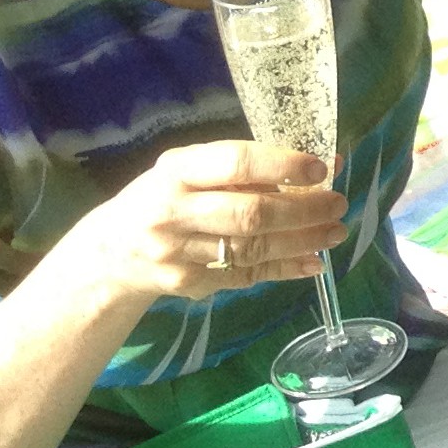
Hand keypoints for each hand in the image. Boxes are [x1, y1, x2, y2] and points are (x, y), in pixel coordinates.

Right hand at [75, 141, 344, 302]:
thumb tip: (319, 165)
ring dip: (301, 242)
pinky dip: (283, 269)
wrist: (110, 254)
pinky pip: (244, 277)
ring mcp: (178, 254)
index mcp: (176, 172)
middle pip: (249, 213)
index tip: (321, 167)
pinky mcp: (187, 285)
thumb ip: (242, 168)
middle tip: (338, 204)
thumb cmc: (164, 198)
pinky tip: (312, 262)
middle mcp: (173, 212)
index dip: (282, 165)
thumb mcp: (187, 171)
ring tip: (335, 232)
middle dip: (303, 210)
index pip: (235, 163)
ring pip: (251, 249)